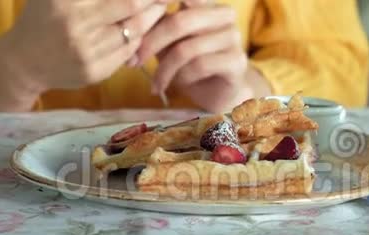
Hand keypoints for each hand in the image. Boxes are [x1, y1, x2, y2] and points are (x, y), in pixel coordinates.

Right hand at [0, 0, 166, 110]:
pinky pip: (128, 52)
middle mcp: (75, 25)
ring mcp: (86, 52)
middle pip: (130, 8)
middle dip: (154, 0)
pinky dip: (139, 39)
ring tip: (159, 8)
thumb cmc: (45, 18)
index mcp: (65, 1)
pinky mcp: (95, 72)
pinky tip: (142, 30)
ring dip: (151, 19)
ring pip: (134, 32)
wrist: (24, 62)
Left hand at [137, 4, 270, 111]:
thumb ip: (156, 23)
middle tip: (134, 61)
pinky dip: (182, 77)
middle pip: (180, 22)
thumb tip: (130, 17)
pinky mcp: (237, 61)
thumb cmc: (189, 63)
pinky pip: (201, 66)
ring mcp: (233, 37)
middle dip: (152, 43)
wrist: (216, 92)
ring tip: (155, 82)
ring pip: (188, 48)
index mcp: (207, 3)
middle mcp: (224, 15)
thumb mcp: (168, 40)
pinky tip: (174, 86)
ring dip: (165, 69)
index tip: (136, 7)